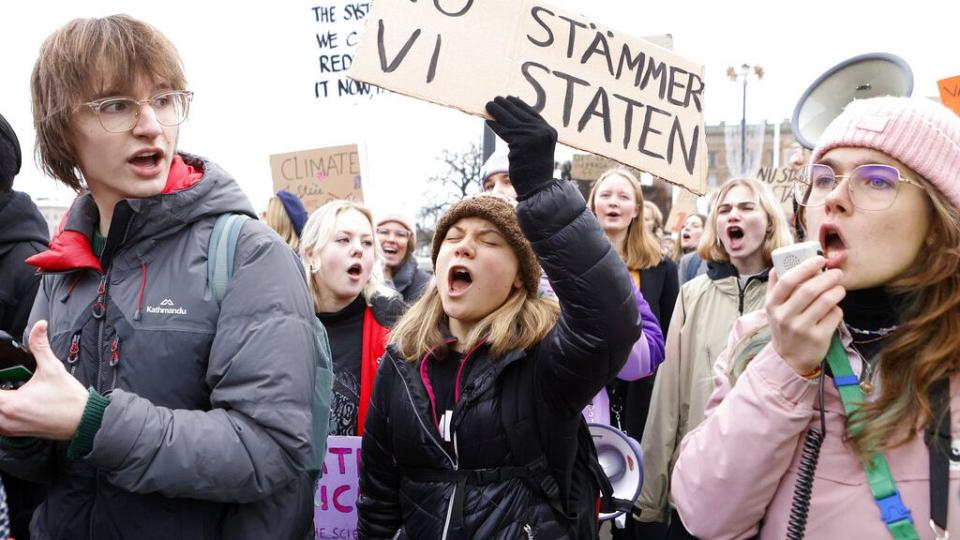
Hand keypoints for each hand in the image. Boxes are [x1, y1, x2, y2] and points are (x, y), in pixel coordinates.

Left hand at [0, 321, 88, 439]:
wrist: (84, 420)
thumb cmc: (70, 401)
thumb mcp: (53, 368)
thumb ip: (40, 346)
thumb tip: (39, 327)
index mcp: (10, 404)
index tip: (4, 375)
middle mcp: (6, 419)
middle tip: (7, 381)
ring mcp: (10, 428)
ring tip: (9, 391)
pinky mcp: (16, 433)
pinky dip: (1, 413)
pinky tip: (13, 403)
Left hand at [484, 96, 556, 198]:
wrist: (537, 187)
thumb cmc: (535, 170)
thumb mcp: (537, 148)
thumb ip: (531, 134)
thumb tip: (513, 119)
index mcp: (549, 131)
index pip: (532, 113)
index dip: (519, 105)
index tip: (510, 98)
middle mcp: (542, 131)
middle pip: (520, 114)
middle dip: (506, 105)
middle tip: (496, 99)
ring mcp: (531, 137)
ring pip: (510, 120)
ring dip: (497, 111)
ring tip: (488, 105)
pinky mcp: (518, 143)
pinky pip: (503, 130)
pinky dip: (494, 125)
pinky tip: (488, 121)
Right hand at [766, 256, 844, 374]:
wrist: (789, 359)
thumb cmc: (784, 326)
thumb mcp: (773, 308)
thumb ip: (776, 286)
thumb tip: (781, 262)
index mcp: (772, 305)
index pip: (787, 281)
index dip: (805, 267)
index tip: (819, 259)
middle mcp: (785, 317)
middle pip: (809, 290)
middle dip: (827, 277)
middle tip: (837, 273)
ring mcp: (801, 329)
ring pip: (825, 302)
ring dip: (837, 291)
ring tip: (840, 288)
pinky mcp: (818, 338)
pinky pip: (834, 316)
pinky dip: (838, 309)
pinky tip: (835, 308)